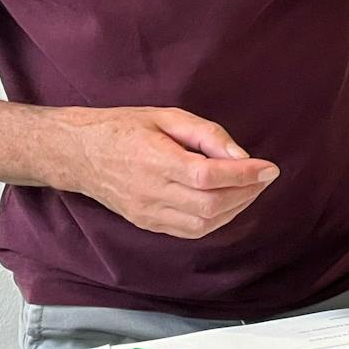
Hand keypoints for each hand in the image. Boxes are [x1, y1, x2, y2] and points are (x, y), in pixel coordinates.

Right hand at [52, 106, 278, 237]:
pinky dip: (216, 221)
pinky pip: (190, 232)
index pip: (209, 176)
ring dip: (235, 209)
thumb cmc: (123, 127)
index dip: (244, 175)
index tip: (269, 168)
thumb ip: (207, 134)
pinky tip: (227, 203)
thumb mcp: (166, 116)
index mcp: (155, 160)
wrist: (79, 153)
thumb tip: (242, 156)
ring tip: (249, 189)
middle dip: (246, 193)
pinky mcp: (147, 224)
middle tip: (263, 177)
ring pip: (204, 224)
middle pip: (210, 205)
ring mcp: (148, 213)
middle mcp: (151, 191)